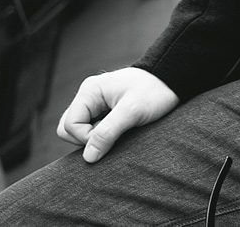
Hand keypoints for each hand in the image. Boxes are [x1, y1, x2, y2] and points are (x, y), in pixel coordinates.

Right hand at [57, 66, 178, 162]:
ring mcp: (94, 104)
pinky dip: (102, 136)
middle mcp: (88, 96)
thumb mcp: (132, 112)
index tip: (110, 136)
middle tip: (114, 134)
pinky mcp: (103, 112)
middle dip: (87, 139)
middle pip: (68, 129)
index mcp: (90, 91)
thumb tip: (88, 158)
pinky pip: (91, 130)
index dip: (86, 138)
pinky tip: (120, 130)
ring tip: (119, 130)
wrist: (170, 82)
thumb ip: (108, 133)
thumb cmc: (153, 91)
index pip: (69, 125)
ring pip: (78, 131)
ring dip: (95, 138)